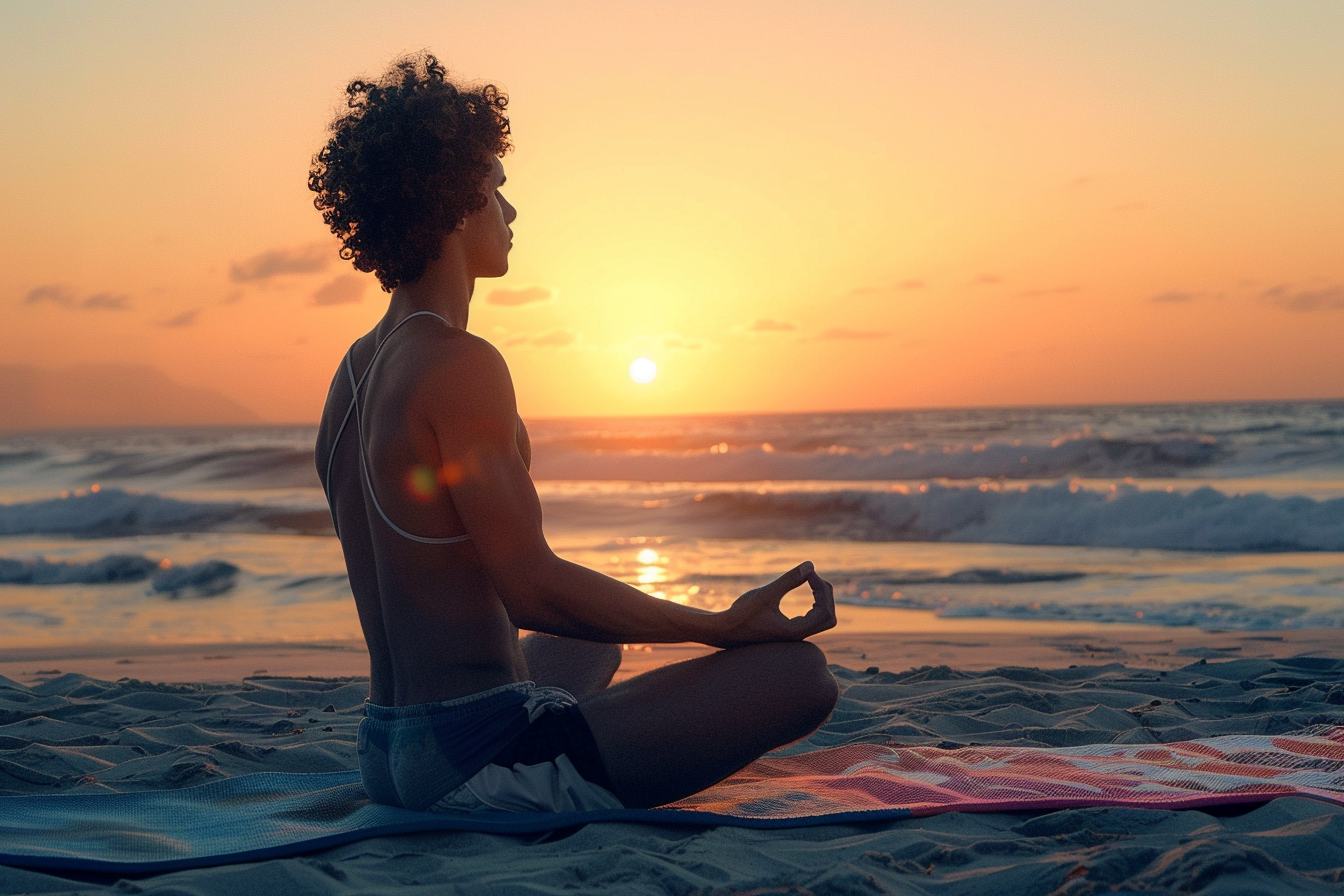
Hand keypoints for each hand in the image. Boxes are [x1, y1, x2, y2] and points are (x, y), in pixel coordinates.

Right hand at [712, 561, 835, 647]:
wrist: (724, 631)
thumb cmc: (741, 614)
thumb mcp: (765, 594)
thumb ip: (789, 580)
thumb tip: (811, 565)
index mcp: (795, 631)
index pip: (825, 612)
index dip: (822, 589)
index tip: (809, 573)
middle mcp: (798, 636)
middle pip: (829, 618)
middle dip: (826, 594)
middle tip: (812, 575)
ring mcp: (794, 634)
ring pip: (823, 619)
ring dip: (822, 598)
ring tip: (811, 579)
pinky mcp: (789, 630)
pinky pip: (813, 618)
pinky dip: (815, 602)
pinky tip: (807, 589)